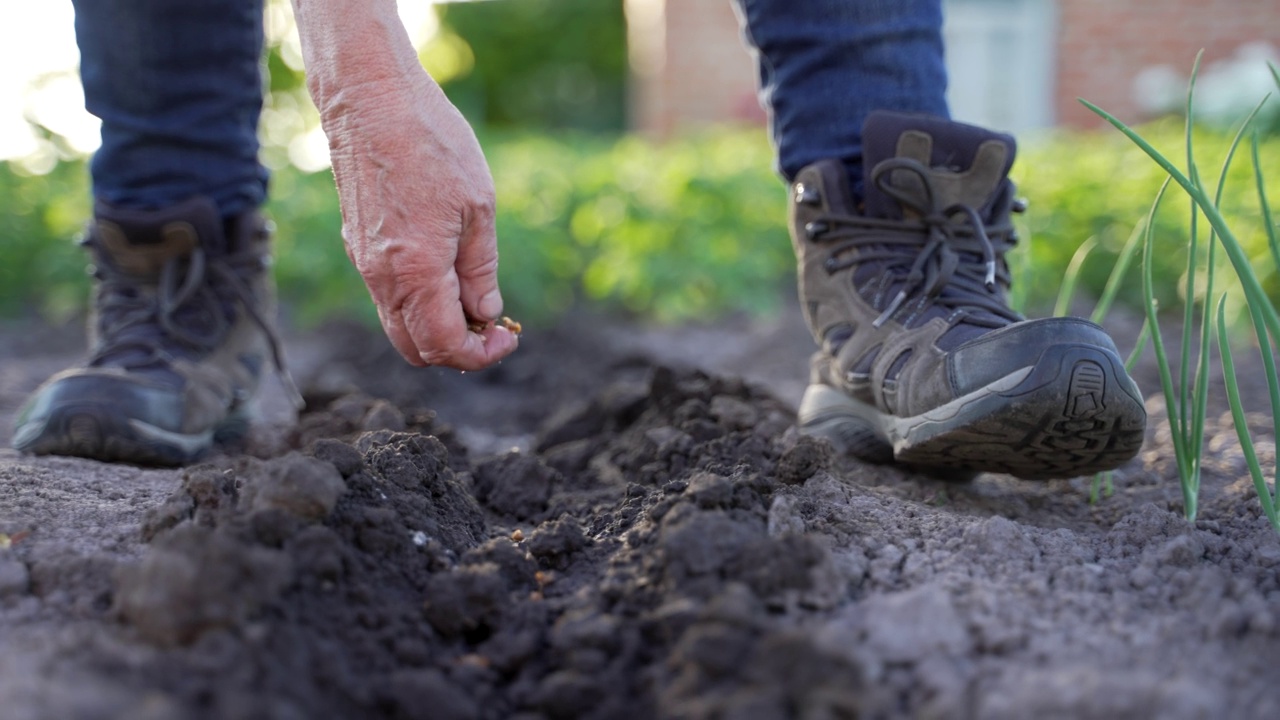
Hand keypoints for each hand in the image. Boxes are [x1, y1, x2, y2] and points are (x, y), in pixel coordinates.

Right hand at [327, 85, 517, 369]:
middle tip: (491, 327)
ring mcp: (365, 263)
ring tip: (474, 297)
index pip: (444, 345)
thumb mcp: (478, 207)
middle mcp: (382, 277)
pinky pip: (387, 297)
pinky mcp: (358, 245)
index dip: (480, 355)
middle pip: (415, 349)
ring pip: (398, 325)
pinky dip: (418, 304)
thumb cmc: (431, 142)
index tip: (507, 337)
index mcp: (416, 272)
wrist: (370, 98)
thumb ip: (480, 270)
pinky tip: (447, 273)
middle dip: (456, 351)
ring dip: (436, 327)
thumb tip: (486, 314)